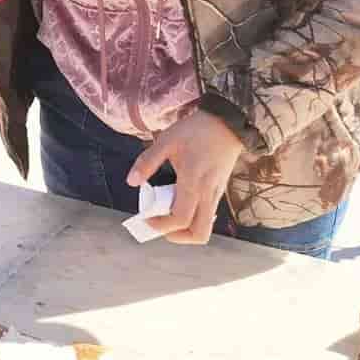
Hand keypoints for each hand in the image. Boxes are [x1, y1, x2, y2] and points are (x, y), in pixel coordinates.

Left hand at [126, 111, 244, 244]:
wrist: (228, 123)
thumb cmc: (195, 131)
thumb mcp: (166, 141)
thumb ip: (147, 162)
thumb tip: (131, 181)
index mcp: (193, 183)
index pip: (180, 219)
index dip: (161, 225)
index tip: (146, 218)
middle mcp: (208, 194)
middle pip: (199, 234)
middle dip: (177, 237)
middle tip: (160, 224)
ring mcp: (217, 195)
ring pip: (206, 227)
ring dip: (186, 229)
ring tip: (168, 213)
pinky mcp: (220, 191)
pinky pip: (208, 215)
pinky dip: (194, 218)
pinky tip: (180, 202)